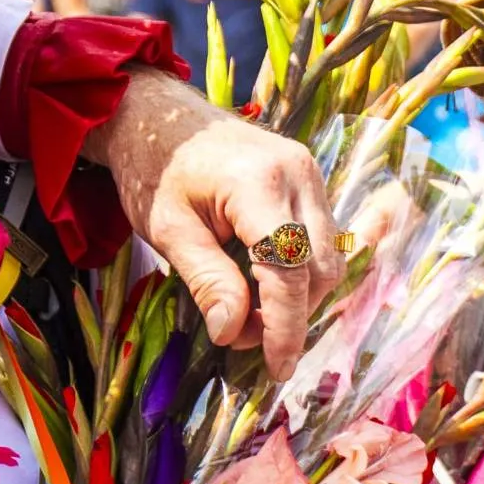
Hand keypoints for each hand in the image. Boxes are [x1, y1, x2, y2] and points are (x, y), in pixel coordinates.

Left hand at [95, 74, 339, 370]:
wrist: (160, 115)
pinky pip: (321, 240)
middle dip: (291, 315)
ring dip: (298, 297)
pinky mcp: (310, 179)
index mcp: (258, 183)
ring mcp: (311, 173)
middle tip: (242, 338)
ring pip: (328, 257)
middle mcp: (299, 173)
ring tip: (248, 313)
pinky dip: (299, 273)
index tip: (276, 368)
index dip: (285, 325)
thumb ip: (207, 281)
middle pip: (320, 268)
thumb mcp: (168, 231)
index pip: (289, 269)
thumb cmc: (155, 169)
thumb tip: (234, 335)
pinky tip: (262, 285)